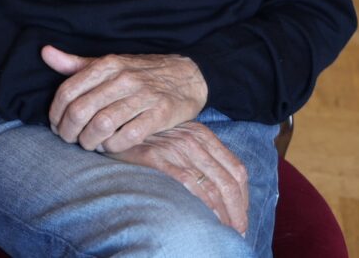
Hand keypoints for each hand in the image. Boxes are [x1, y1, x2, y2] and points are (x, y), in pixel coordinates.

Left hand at [41, 45, 207, 152]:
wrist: (188, 75)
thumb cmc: (140, 73)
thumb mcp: (109, 63)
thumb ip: (76, 63)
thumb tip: (45, 52)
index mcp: (107, 63)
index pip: (68, 90)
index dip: (56, 113)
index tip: (56, 125)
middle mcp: (123, 77)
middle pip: (82, 111)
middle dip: (69, 131)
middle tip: (70, 139)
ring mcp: (143, 95)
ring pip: (102, 125)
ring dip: (89, 141)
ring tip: (89, 144)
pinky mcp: (160, 113)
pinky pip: (128, 136)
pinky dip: (114, 146)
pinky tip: (111, 145)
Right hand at [106, 121, 249, 234]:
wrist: (115, 126)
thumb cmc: (147, 138)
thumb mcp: (177, 140)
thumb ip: (197, 156)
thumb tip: (218, 189)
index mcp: (202, 134)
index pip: (236, 169)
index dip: (243, 196)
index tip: (241, 215)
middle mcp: (194, 140)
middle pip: (228, 182)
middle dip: (238, 212)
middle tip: (238, 233)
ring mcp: (176, 148)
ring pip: (212, 188)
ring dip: (223, 215)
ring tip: (224, 234)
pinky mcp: (158, 159)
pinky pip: (188, 186)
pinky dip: (201, 206)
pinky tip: (204, 221)